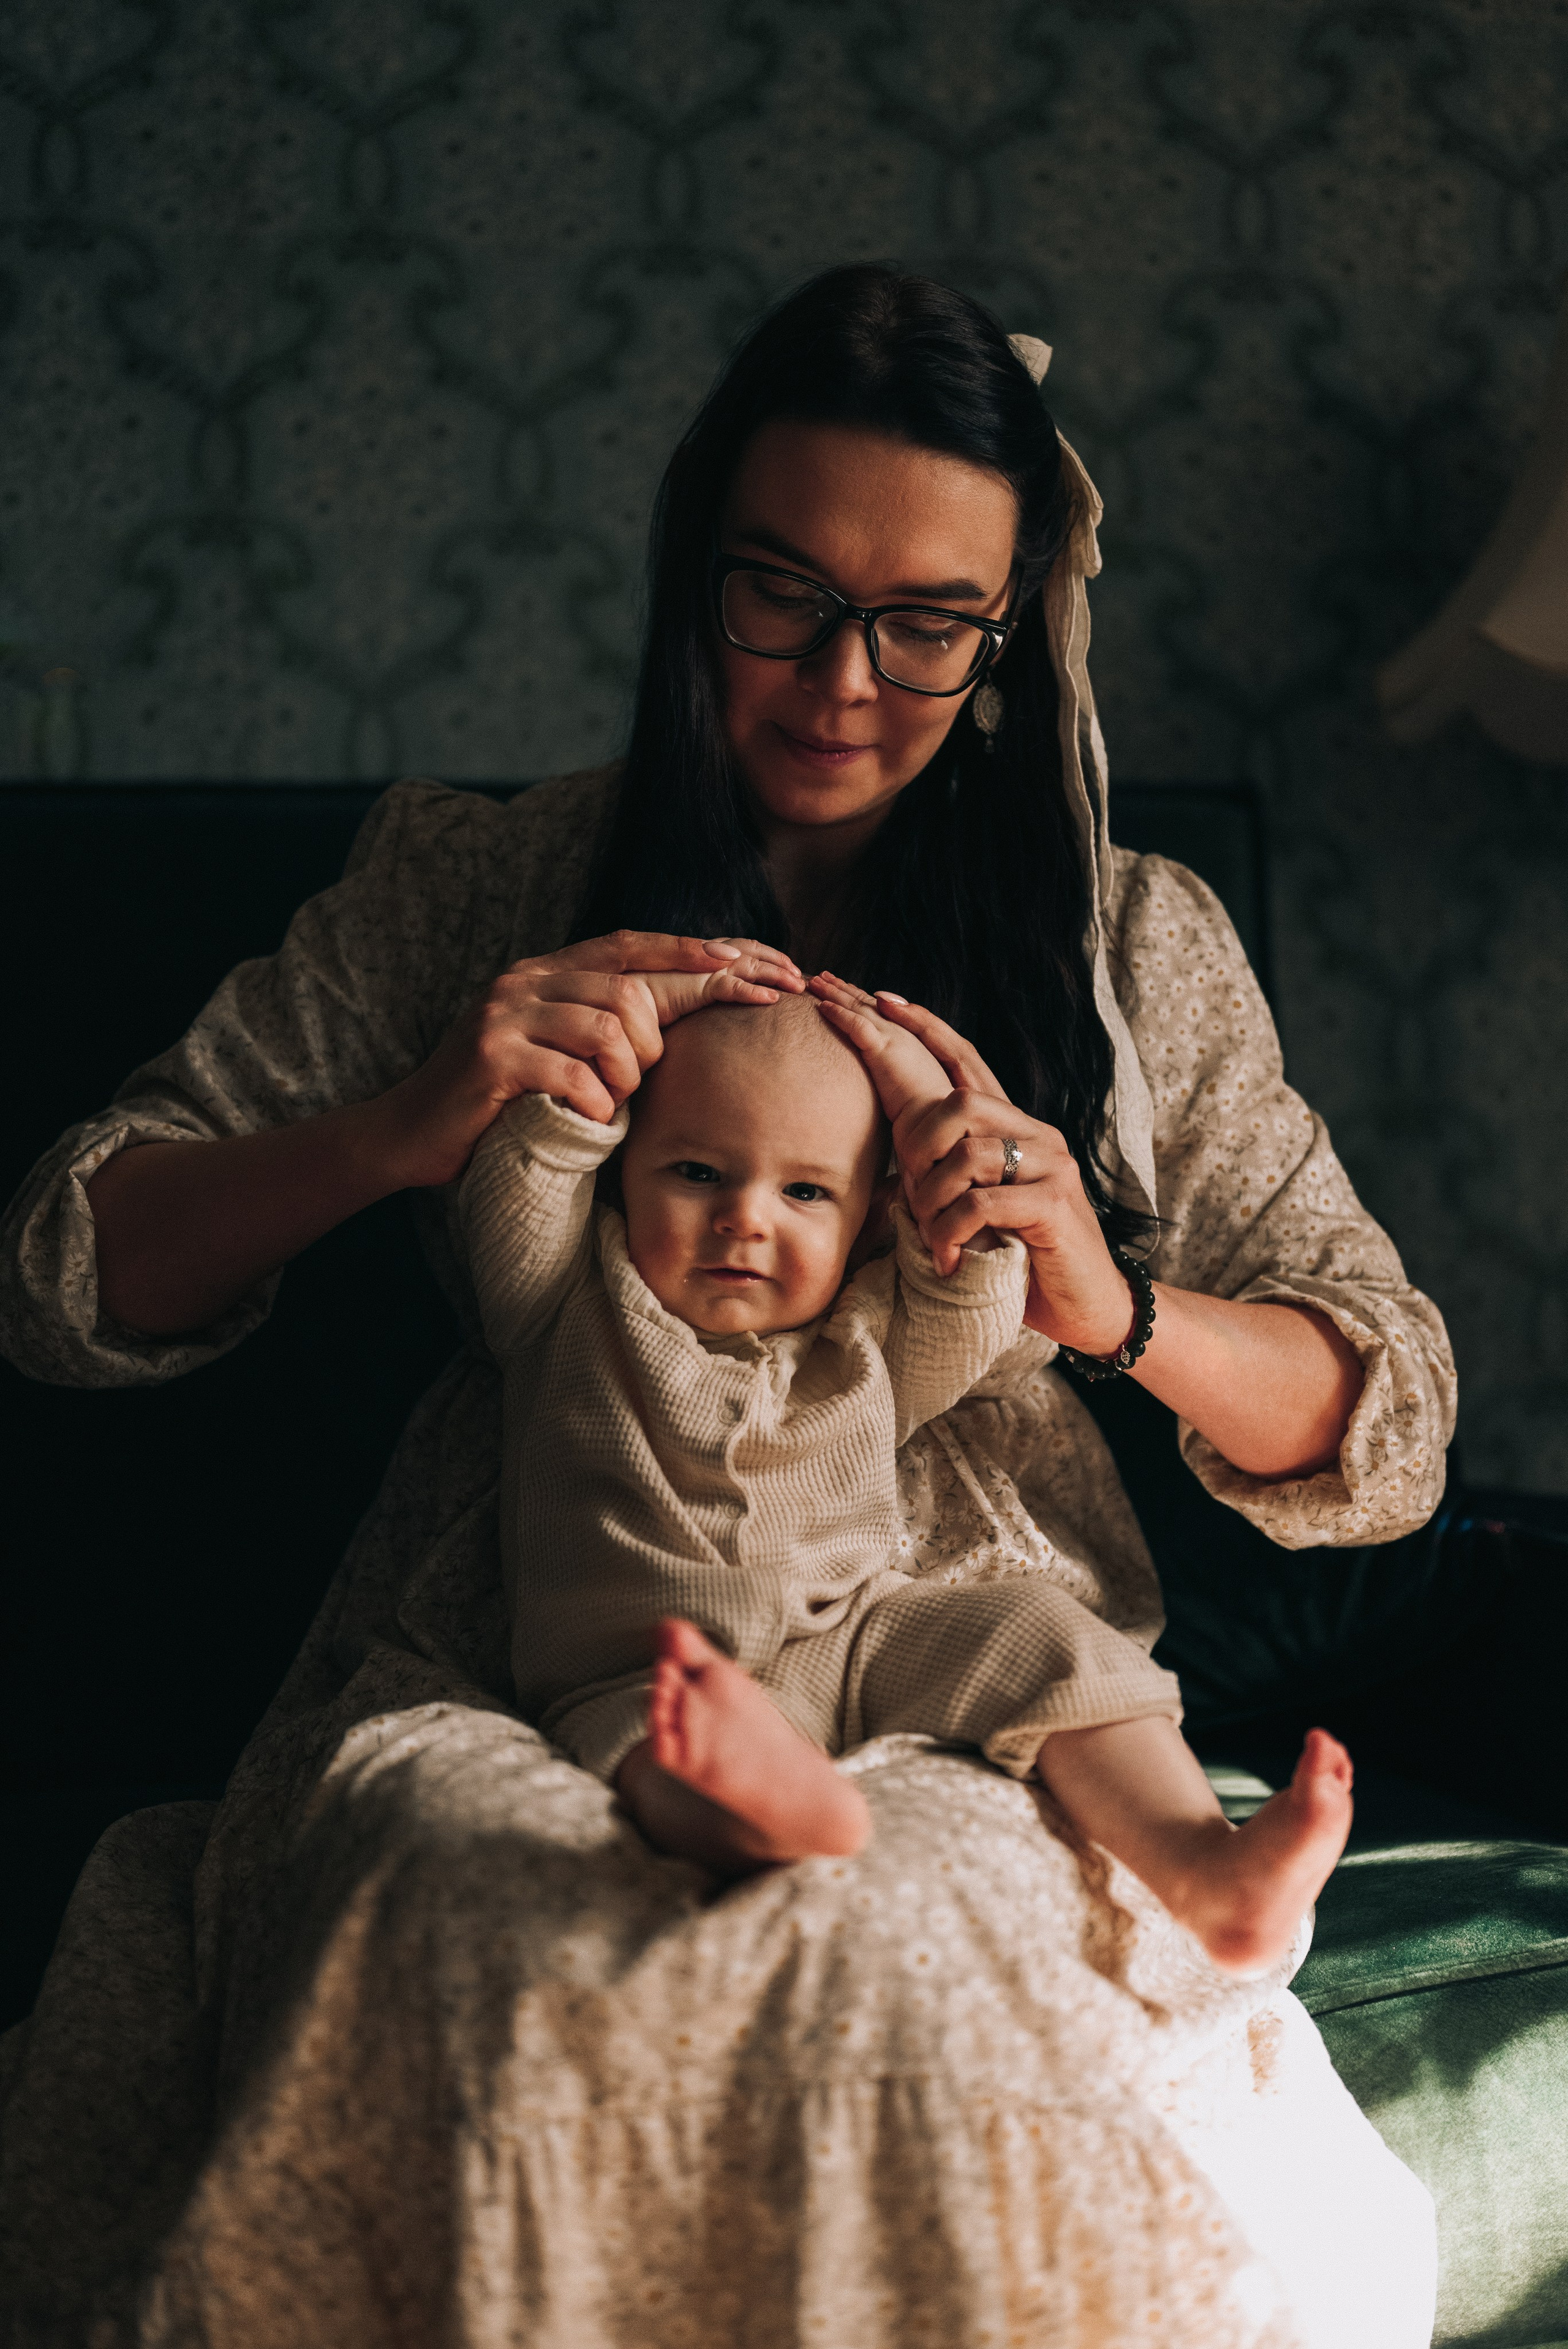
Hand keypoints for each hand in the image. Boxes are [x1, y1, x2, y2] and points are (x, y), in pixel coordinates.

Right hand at [371, 931, 802, 1187]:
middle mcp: (525, 980)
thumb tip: (675, 1015)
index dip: (693, 953)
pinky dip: (594, 1105)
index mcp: (545, 972)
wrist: (407, 1134)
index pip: (633, 946)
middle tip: (651, 1075)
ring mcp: (505, 1015)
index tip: (751, 963)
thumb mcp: (554, 1051)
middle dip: (664, 1035)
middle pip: (631, 988)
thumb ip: (601, 1024)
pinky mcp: (493, 1058)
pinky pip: (576, 1076)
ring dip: (625, 1078)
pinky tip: (584, 1120)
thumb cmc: (496, 1101)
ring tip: (607, 1105)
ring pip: (610, 1029)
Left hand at [810, 972, 953, 1125]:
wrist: (936, 1116)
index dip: (860, 997)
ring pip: (858, 1007)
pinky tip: (821, 1006)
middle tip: (822, 976)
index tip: (843, 986)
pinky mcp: (883, 1049)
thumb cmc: (926, 1108)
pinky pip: (856, 1025)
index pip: (880, 1010)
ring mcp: (893, 1037)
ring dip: (834, 992)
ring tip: (814, 982)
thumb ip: (898, 1070)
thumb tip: (886, 1073)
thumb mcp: (912, 1082)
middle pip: (866, 1003)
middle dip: (843, 988)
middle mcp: (901, 1031)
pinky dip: (838, 1013)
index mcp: (909, 1038)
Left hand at [851, 992, 1137, 1355]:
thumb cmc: (1023, 1261)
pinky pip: (981, 1203)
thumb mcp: (978, 1213)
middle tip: (911, 1196)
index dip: (926, 1028)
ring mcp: (1052, 1167)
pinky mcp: (1054, 1204)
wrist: (1086, 1308)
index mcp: (1016, 1130)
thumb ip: (950, 1183)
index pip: (968, 1062)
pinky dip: (951, 1233)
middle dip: (919, 1149)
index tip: (883, 1000)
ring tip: (932, 1238)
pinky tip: (948, 1261)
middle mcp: (1038, 1137)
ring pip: (967, 1156)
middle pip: (960, 1105)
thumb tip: (894, 1177)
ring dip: (934, 1202)